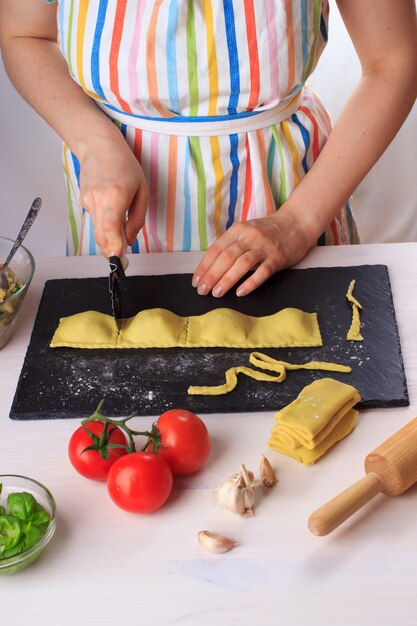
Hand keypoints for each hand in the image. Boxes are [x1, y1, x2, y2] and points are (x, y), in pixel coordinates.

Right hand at [78, 131, 147, 257]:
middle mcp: (97, 200)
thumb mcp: (142, 191)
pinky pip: (96, 220)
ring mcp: (87, 201)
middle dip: (112, 252)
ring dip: (109, 240)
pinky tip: (112, 212)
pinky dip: (105, 225)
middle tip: (122, 261)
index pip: (110, 229)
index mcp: (115, 196)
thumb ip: (136, 219)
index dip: (113, 247)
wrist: (98, 146)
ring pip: (98, 231)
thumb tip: (129, 241)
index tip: (118, 261)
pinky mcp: (83, 202)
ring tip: (121, 240)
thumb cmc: (124, 165)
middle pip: (101, 237)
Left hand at [192, 212, 315, 296]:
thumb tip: (211, 266)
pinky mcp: (278, 258)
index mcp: (238, 230)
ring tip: (217, 293)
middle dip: (211, 275)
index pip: (216, 249)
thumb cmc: (269, 230)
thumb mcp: (246, 231)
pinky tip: (240, 292)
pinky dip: (250, 283)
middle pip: (226, 257)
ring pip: (242, 264)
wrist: (297, 223)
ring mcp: (264, 247)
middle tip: (202, 290)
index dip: (204, 266)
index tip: (196, 281)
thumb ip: (231, 245)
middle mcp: (250, 237)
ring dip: (227, 280)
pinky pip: (263, 272)